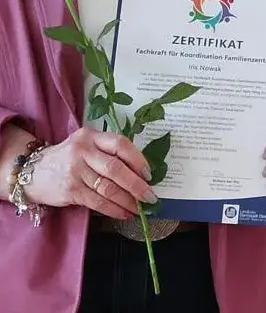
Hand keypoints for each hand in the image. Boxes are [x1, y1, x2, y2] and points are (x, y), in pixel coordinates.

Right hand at [24, 128, 156, 219]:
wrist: (31, 172)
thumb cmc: (67, 159)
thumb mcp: (85, 145)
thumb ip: (107, 152)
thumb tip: (140, 172)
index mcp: (91, 136)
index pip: (120, 144)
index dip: (138, 159)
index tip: (149, 174)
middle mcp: (83, 151)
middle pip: (116, 169)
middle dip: (137, 185)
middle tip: (150, 196)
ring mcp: (75, 171)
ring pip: (108, 188)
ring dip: (128, 200)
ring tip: (140, 208)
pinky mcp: (70, 190)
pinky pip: (97, 201)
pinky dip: (114, 209)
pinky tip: (124, 213)